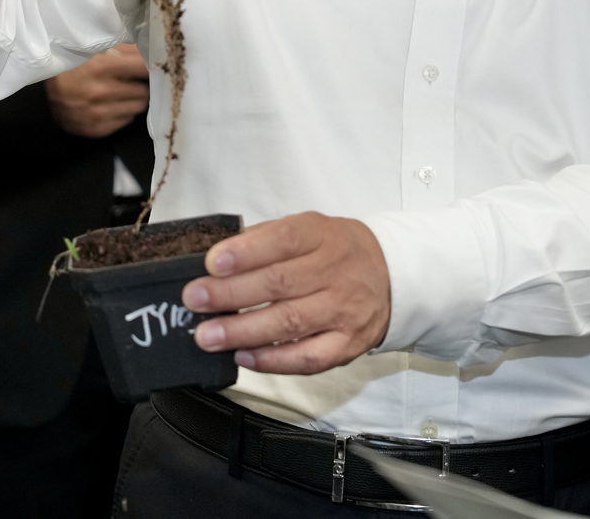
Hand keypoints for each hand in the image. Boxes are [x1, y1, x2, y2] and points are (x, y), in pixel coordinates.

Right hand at [48, 44, 149, 137]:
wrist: (42, 95)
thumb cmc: (71, 68)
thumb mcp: (94, 50)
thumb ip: (123, 49)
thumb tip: (151, 49)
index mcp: (101, 66)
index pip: (143, 67)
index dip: (150, 66)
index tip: (152, 66)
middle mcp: (100, 91)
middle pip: (144, 91)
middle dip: (140, 84)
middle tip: (133, 80)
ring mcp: (98, 113)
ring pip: (138, 107)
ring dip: (134, 99)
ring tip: (122, 92)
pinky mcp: (96, 129)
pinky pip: (126, 121)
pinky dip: (123, 112)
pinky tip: (112, 104)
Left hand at [183, 213, 391, 374]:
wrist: (393, 277)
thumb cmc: (337, 251)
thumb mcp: (310, 228)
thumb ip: (267, 239)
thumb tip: (218, 259)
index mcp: (324, 235)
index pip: (284, 240)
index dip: (247, 252)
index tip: (212, 263)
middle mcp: (337, 272)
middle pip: (280, 283)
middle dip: (231, 294)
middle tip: (195, 300)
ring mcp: (344, 310)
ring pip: (290, 323)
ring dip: (243, 331)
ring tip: (208, 335)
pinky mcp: (348, 344)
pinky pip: (308, 358)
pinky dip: (273, 360)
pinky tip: (244, 356)